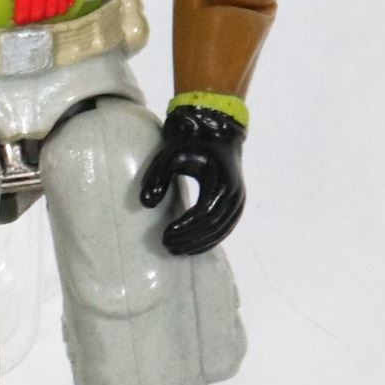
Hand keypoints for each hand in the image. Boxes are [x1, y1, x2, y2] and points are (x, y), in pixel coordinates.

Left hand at [139, 104, 245, 255]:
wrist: (216, 134)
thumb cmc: (191, 144)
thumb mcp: (170, 155)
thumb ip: (157, 177)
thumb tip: (146, 203)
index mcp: (221, 182)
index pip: (204, 214)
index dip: (185, 227)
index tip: (165, 234)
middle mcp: (234, 195)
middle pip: (213, 227)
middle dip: (189, 239)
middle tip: (166, 245)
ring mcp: (238, 201)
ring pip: (221, 231)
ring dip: (198, 244)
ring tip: (175, 250)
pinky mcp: (236, 205)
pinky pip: (225, 229)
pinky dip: (209, 241)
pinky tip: (191, 247)